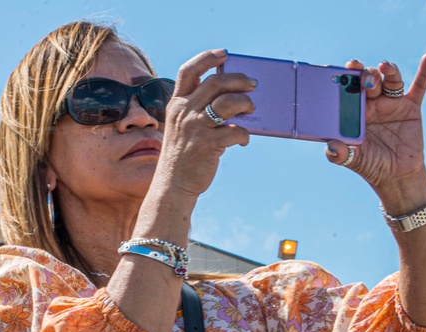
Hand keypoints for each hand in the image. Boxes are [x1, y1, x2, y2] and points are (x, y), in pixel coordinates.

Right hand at [148, 50, 253, 202]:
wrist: (173, 184)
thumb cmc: (183, 155)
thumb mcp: (181, 126)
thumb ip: (197, 110)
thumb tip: (230, 101)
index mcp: (177, 104)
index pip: (190, 71)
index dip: (208, 58)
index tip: (224, 54)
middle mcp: (185, 111)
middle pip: (216, 83)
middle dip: (238, 80)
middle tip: (252, 84)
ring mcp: (196, 127)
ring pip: (228, 103)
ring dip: (245, 103)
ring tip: (251, 109)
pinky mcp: (208, 145)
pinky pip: (235, 132)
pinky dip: (244, 134)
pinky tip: (243, 139)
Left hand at [326, 57, 425, 209]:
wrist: (396, 177)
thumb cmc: (371, 165)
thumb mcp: (354, 160)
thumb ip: (339, 154)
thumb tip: (331, 148)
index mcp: (357, 108)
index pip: (351, 86)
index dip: (349, 74)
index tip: (348, 68)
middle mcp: (374, 101)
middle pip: (370, 78)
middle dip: (368, 75)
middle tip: (366, 81)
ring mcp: (393, 103)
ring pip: (391, 79)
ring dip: (388, 70)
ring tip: (384, 67)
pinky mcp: (411, 108)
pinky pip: (419, 87)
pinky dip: (424, 72)